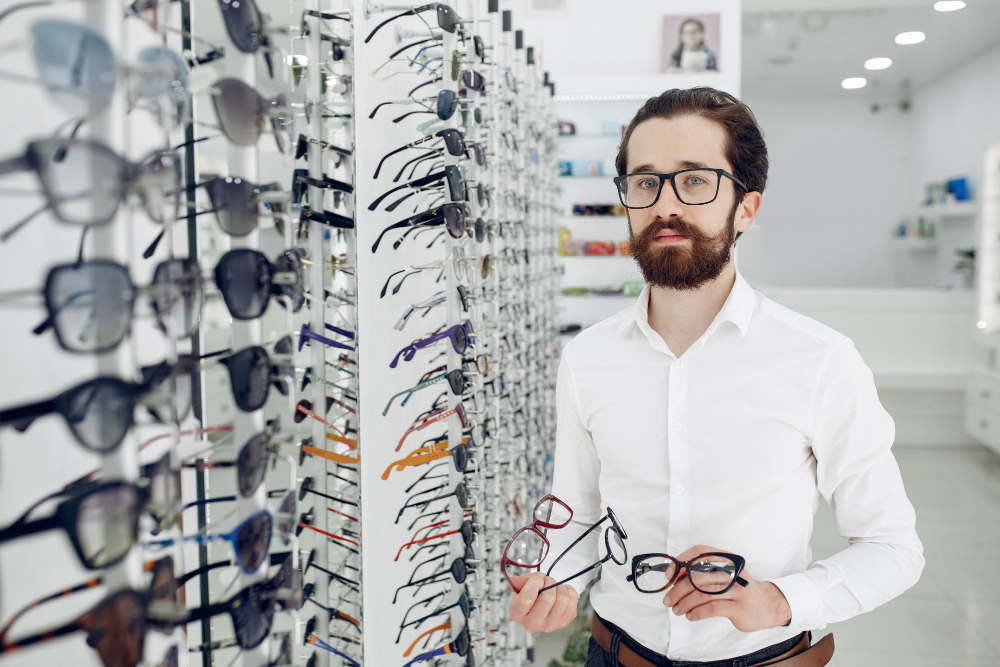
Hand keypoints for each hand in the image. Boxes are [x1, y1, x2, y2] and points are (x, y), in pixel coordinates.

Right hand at [507, 573, 578, 632]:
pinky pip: (572, 599)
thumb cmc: (531, 591)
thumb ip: (519, 582)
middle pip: (547, 598)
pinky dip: (569, 590)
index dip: (534, 582)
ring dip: (559, 586)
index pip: (527, 598)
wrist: (543, 600)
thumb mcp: (522, 585)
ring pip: (562, 599)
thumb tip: (514, 580)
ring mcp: (549, 626)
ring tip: (554, 586)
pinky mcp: (564, 622)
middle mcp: (531, 624)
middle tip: (547, 580)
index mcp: (517, 614)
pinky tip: (561, 592)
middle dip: (549, 582)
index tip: (537, 578)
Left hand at [662, 545, 791, 632]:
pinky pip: (711, 608)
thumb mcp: (724, 576)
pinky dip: (697, 613)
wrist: (767, 606)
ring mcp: (737, 589)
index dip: (681, 562)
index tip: (669, 576)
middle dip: (677, 590)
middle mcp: (733, 571)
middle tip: (668, 600)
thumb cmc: (738, 591)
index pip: (699, 552)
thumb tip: (673, 577)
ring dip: (684, 603)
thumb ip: (703, 573)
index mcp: (727, 559)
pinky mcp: (739, 607)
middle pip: (697, 576)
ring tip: (677, 610)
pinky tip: (690, 616)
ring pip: (702, 593)